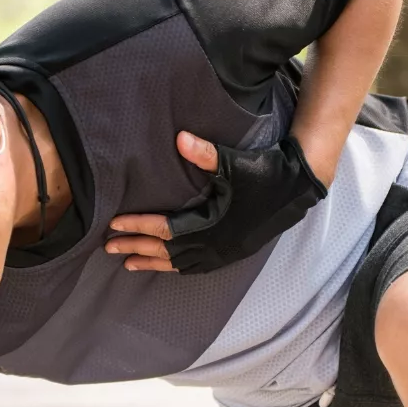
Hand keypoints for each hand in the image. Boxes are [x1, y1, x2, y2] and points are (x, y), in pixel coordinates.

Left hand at [105, 131, 326, 274]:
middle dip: (136, 249)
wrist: (298, 189)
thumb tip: (179, 138)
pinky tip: (167, 265)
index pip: (165, 228)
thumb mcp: (234, 163)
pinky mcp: (232, 253)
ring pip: (180, 264)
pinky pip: (196, 267)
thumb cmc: (264, 173)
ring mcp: (224, 252)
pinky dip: (176, 268)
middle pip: (166, 251)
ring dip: (153, 263)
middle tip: (109, 248)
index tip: (113, 225)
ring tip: (128, 264)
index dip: (137, 227)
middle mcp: (215, 244)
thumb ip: (205, 153)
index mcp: (212, 223)